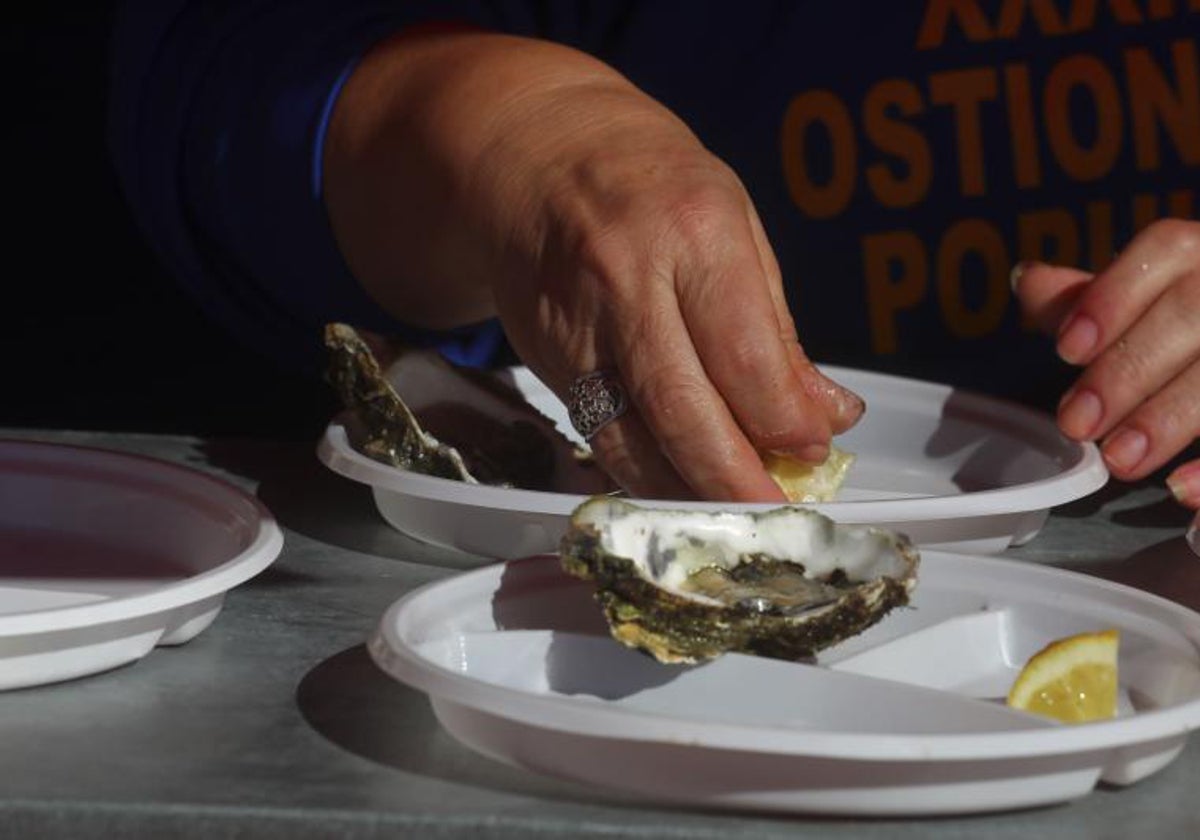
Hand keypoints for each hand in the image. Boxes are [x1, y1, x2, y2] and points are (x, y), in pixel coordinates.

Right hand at [325, 28, 862, 500]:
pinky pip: (600, 437)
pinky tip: (680, 484)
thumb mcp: (733, 224)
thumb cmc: (649, 183)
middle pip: (682, 410)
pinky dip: (644, 472)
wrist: (531, 156)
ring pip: (630, 440)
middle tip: (774, 517)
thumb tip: (826, 416)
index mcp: (692, 231)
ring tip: (732, 516)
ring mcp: (576, 326)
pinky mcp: (546, 361)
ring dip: (687, 492)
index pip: (745, 355)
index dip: (784, 420)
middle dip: (735, 481)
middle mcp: (626, 280)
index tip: (812, 452)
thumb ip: (776, 328)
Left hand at [1013, 219, 1199, 507]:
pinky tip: (1184, 490)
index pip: (1166, 249)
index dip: (1113, 297)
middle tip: (1078, 424)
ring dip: (1173, 417)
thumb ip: (1086, 298)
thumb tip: (1028, 280)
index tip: (1065, 350)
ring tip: (1121, 461)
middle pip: (1193, 313)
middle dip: (1129, 370)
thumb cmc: (1186, 326)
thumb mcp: (1142, 302)